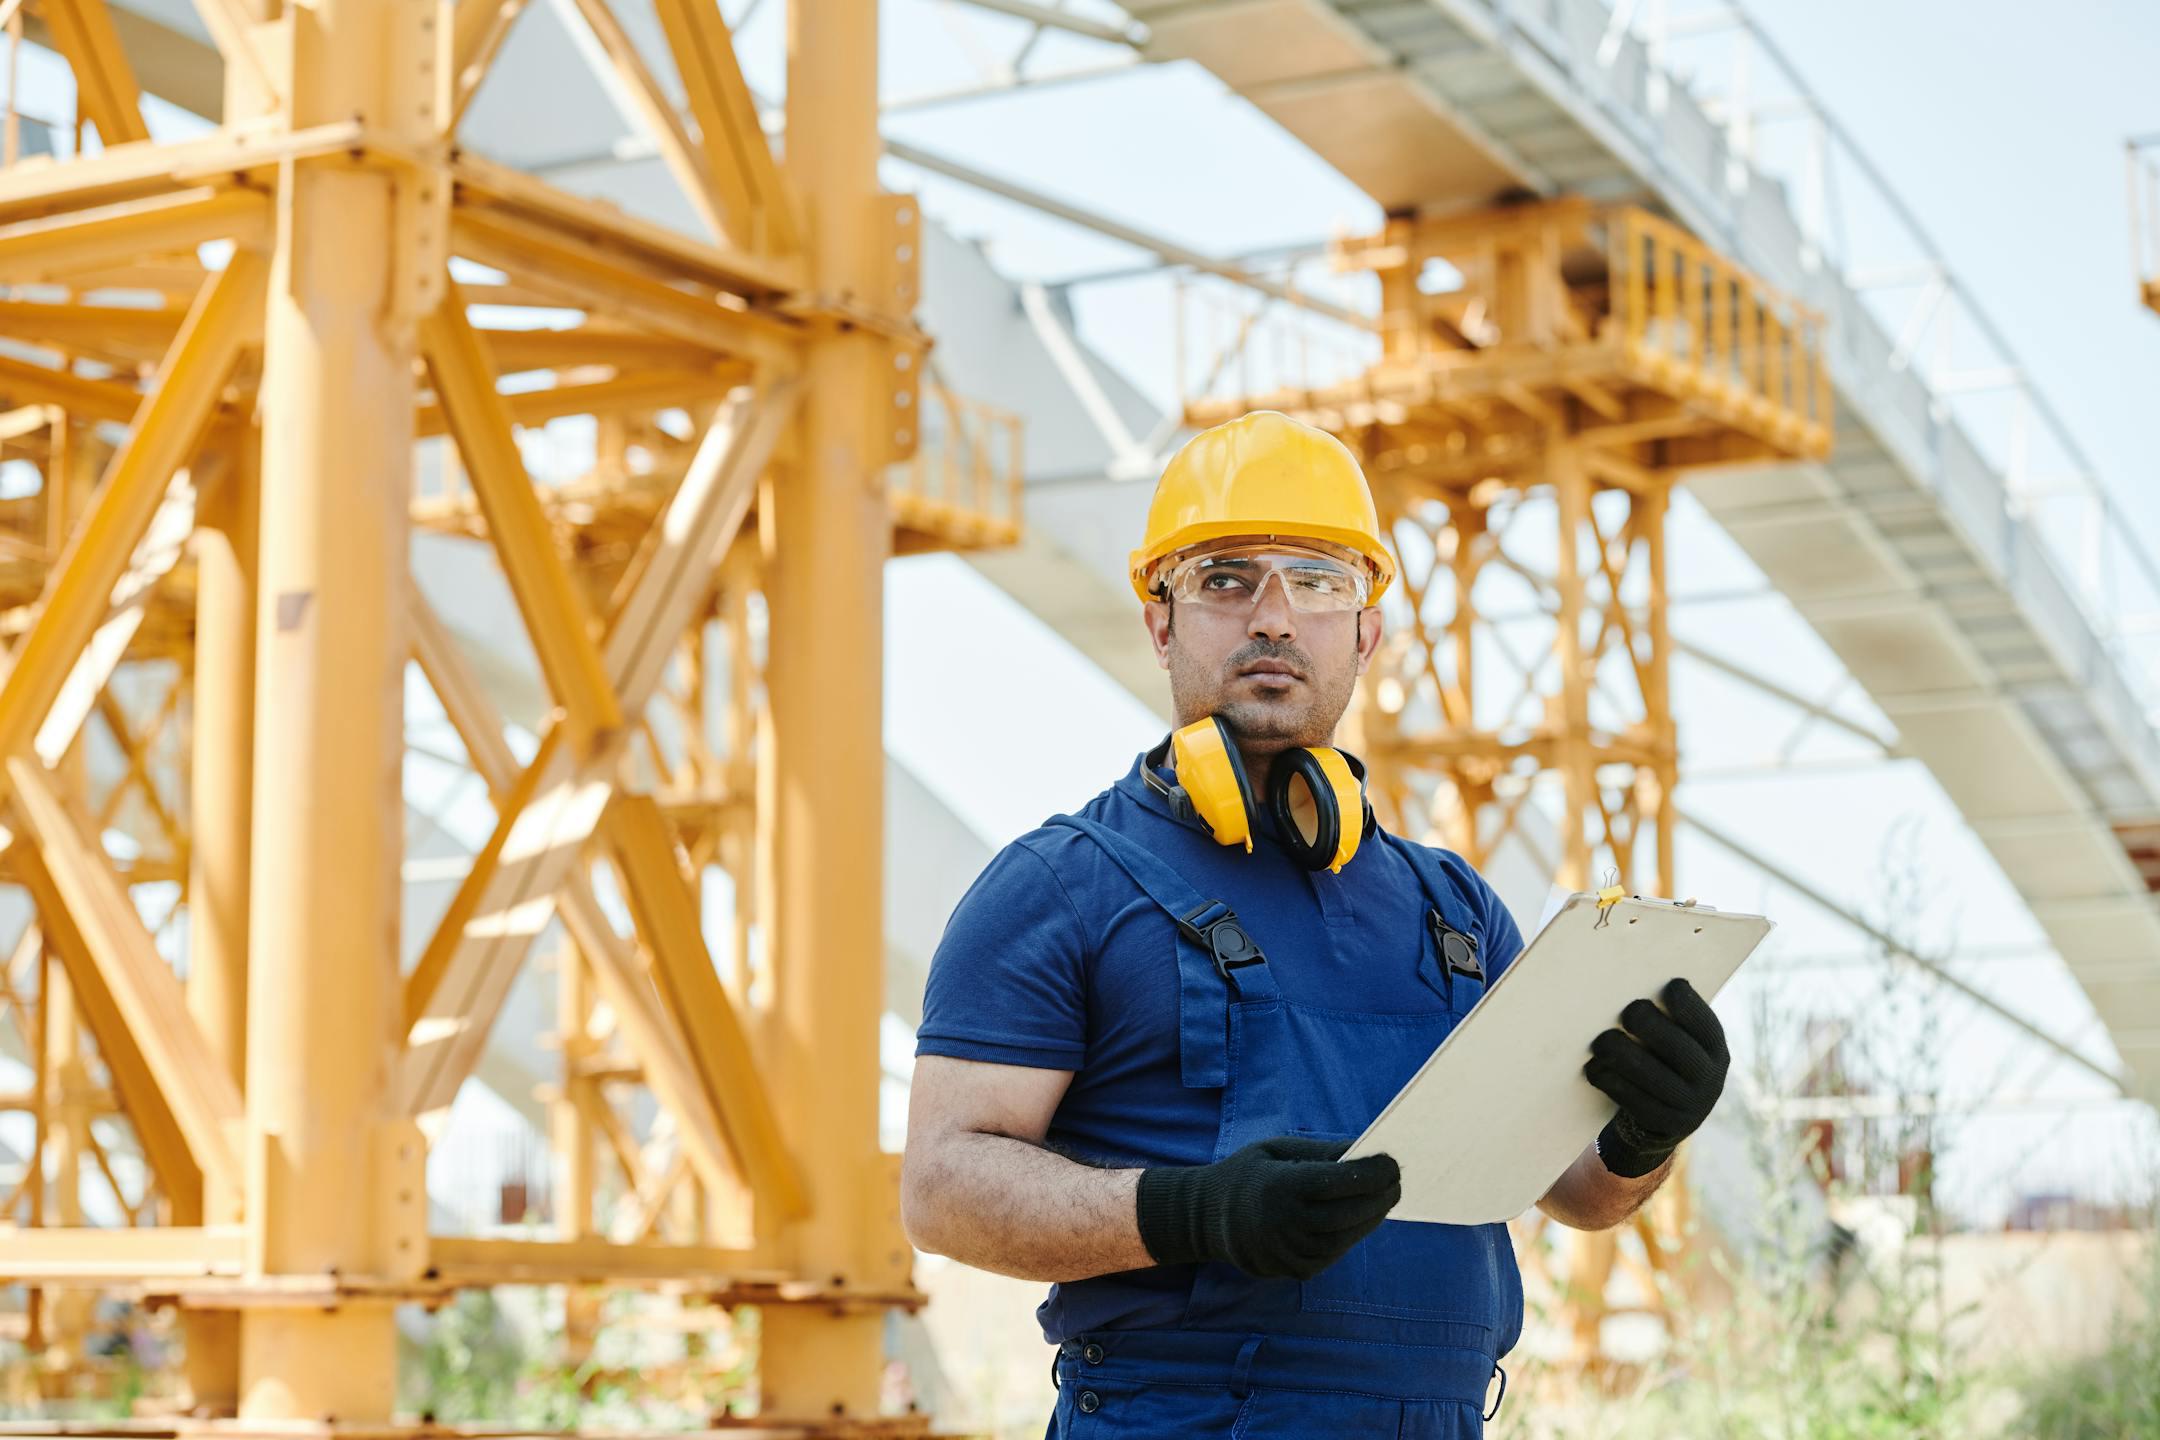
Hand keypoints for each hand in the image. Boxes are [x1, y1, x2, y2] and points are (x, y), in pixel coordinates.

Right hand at [1136, 1135, 1401, 1279]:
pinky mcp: (1295, 1270)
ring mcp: (1290, 1252)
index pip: (1339, 1182)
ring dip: (1372, 1217)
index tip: (1393, 1162)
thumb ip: (1322, 1152)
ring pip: (1347, 1236)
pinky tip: (1362, 1217)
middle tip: (1398, 1180)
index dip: (1372, 1173)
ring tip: (1385, 1197)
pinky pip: (1335, 1252)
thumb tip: (1366, 1151)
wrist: (1207, 1218)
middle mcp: (1285, 1223)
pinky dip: (1353, 1234)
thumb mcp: (1278, 1150)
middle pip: (1350, 1212)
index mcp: (1280, 1187)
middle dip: (1381, 1195)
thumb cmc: (1251, 1174)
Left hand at [1584, 978, 1728, 1177]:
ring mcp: (1690, 1105)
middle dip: (1651, 1026)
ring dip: (1623, 1055)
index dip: (1689, 1005)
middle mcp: (1709, 1078)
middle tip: (1628, 1011)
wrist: (1667, 1115)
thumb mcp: (1679, 1039)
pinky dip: (1612, 1082)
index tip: (1669, 986)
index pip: (1705, 1024)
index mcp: (1715, 1049)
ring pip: (1653, 1077)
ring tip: (1601, 1041)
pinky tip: (1595, 1068)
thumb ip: (1668, 1018)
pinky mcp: (1665, 1124)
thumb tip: (1633, 982)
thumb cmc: (1665, 1059)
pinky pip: (1634, 1101)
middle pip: (1678, 1048)